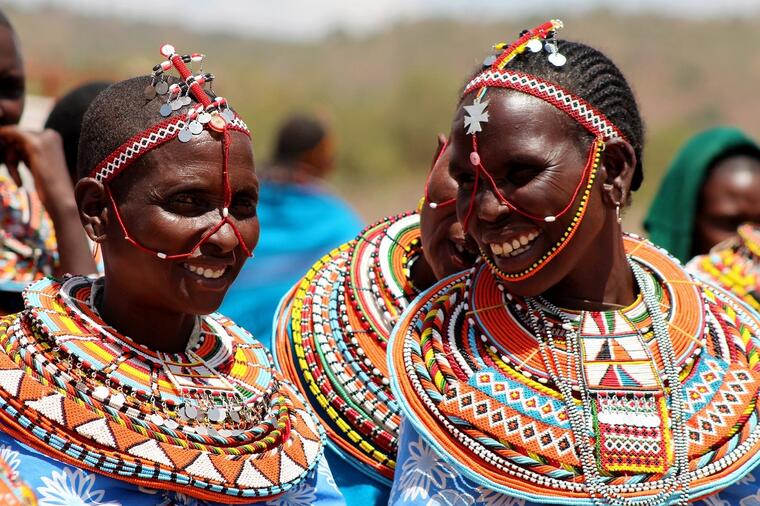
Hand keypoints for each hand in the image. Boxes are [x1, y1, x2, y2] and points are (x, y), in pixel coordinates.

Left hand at [0, 126, 96, 275]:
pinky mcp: (36, 144)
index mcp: (56, 145)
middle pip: (16, 136)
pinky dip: (4, 151)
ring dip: (6, 156)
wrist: (68, 211)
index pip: (25, 141)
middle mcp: (52, 137)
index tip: (18, 178)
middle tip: (14, 177)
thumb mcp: (48, 185)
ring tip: (15, 178)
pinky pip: (8, 135)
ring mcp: (45, 138)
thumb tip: (40, 182)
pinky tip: (14, 178)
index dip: (15, 156)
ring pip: (10, 136)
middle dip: (8, 154)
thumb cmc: (63, 206)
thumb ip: (42, 173)